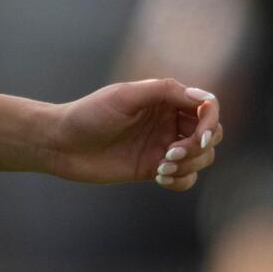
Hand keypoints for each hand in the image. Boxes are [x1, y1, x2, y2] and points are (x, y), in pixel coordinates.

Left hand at [45, 78, 223, 190]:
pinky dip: (182, 180)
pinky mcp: (154, 169)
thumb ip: (164, 91)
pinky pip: (186, 178)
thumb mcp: (124, 96)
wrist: (61, 144)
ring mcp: (163, 145)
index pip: (207, 107)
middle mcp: (168, 121)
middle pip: (210, 134)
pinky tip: (160, 178)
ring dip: (190, 165)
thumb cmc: (89, 114)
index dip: (210, 122)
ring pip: (202, 158)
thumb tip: (204, 98)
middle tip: (170, 154)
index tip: (198, 138)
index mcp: (164, 98)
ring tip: (161, 168)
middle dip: (199, 147)